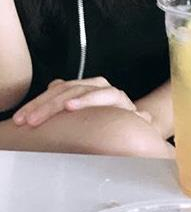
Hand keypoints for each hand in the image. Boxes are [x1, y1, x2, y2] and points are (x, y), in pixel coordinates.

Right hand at [13, 77, 152, 126]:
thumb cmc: (131, 124)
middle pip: (73, 91)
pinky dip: (41, 101)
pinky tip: (30, 110)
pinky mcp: (72, 89)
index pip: (100, 94)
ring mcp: (84, 86)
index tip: (70, 107)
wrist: (128, 115)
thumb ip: (140, 121)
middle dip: (51, 106)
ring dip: (40, 104)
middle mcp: (99, 86)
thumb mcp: (138, 125)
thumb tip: (144, 118)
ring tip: (25, 118)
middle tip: (35, 120)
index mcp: (116, 95)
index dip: (85, 100)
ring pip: (60, 90)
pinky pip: (54, 92)